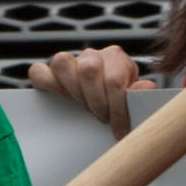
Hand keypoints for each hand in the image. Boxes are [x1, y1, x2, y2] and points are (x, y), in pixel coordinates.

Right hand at [28, 45, 143, 134]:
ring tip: (83, 108)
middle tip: (102, 118)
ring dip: (74, 91)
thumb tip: (146, 88)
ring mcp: (70, 61)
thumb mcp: (136, 97)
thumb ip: (141, 93)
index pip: (115, 78)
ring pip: (62, 62)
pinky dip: (46, 84)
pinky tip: (59, 99)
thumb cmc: (122, 100)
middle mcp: (93, 55)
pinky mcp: (49, 72)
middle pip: (89, 69)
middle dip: (96, 100)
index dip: (117, 108)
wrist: (107, 99)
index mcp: (116, 58)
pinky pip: (38, 71)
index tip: (120, 130)